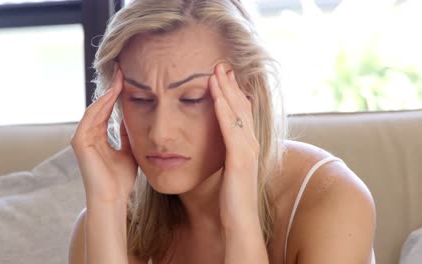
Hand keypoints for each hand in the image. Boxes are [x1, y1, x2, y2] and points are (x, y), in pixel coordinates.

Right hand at [70, 67, 137, 204]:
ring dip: (107, 92)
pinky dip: (100, 105)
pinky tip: (111, 94)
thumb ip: (127, 134)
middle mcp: (89, 134)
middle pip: (100, 105)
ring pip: (95, 108)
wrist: (113, 198)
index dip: (117, 93)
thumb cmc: (121, 179)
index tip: (128, 77)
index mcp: (99, 136)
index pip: (107, 109)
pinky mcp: (79, 142)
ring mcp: (82, 137)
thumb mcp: (129, 150)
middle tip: (122, 69)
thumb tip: (133, 116)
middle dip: (112, 87)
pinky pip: (90, 118)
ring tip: (119, 76)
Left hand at [209, 64, 260, 230]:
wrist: (239, 224)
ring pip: (237, 113)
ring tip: (217, 70)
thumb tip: (216, 144)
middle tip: (221, 64)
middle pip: (242, 107)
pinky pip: (231, 129)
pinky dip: (224, 109)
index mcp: (247, 146)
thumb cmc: (231, 200)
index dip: (233, 93)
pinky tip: (216, 94)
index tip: (222, 76)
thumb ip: (225, 155)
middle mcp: (251, 144)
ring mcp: (247, 151)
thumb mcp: (227, 171)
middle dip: (230, 85)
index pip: (241, 113)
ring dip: (227, 90)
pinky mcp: (240, 160)